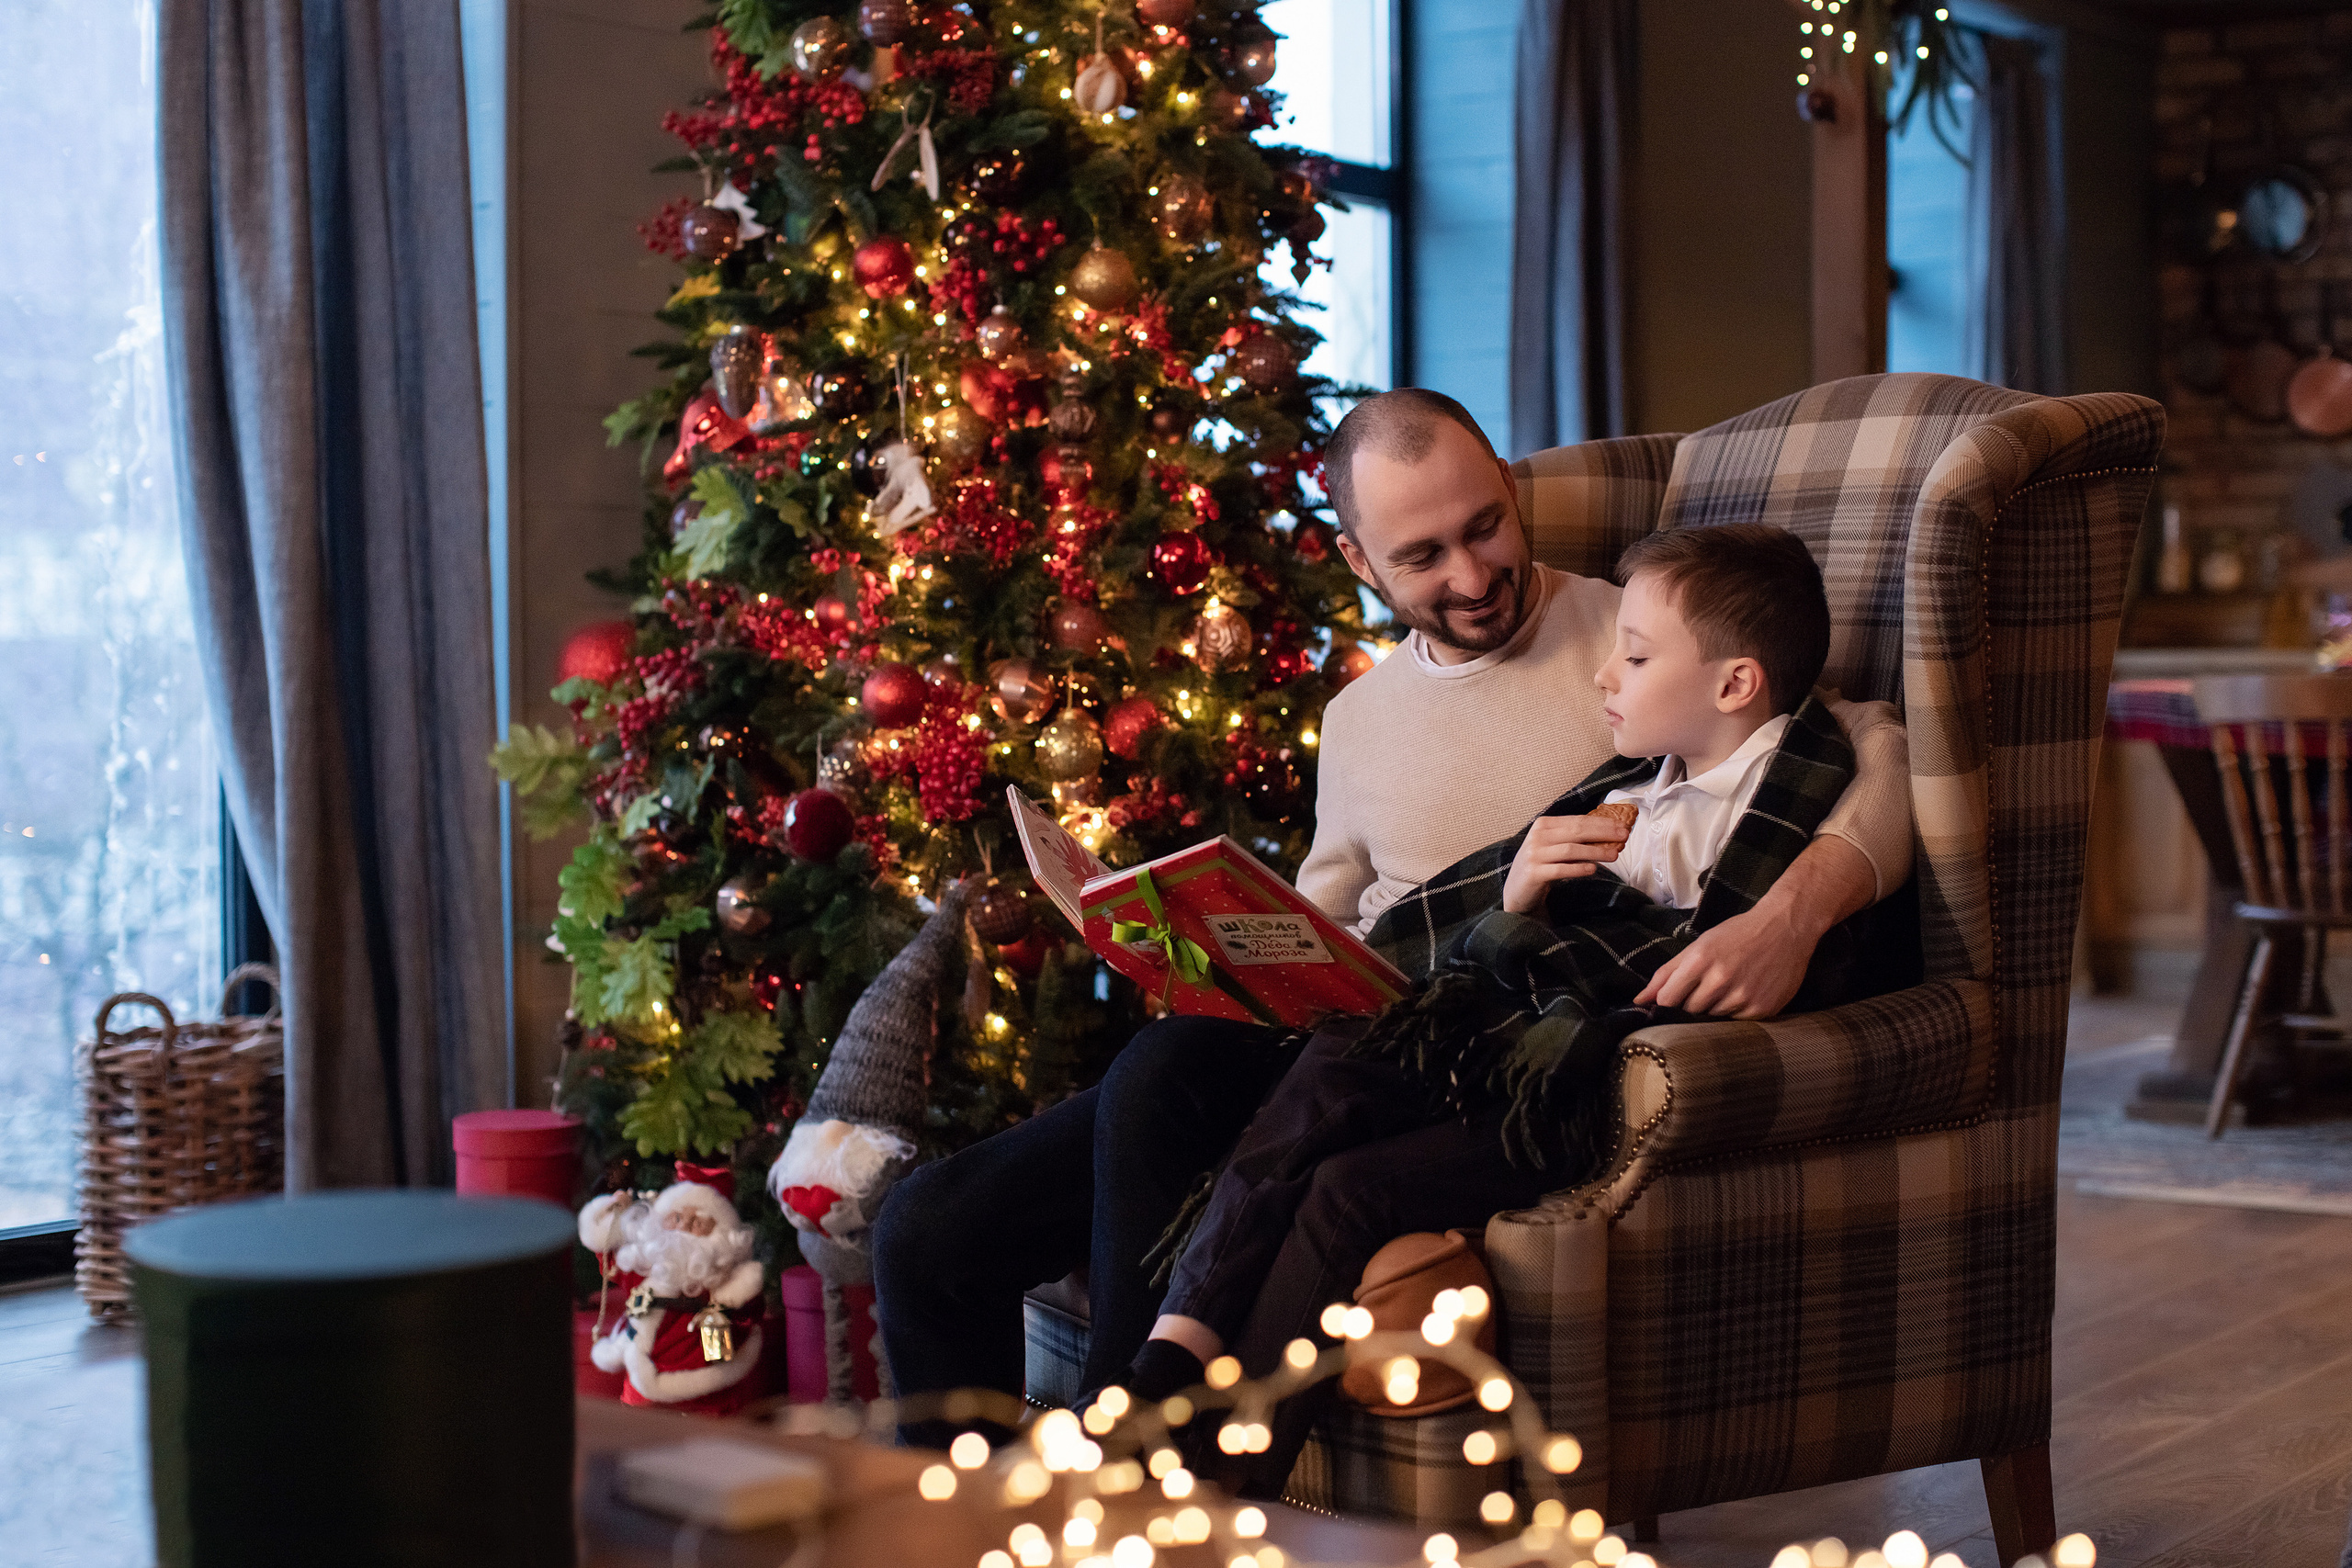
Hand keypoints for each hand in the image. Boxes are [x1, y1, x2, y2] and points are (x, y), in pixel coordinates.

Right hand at [1502, 814, 1630, 914]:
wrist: (1518, 889)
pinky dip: (1578, 869)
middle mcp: (1537, 836)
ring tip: (1614, 855)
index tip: (1622, 826)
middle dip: (1603, 832)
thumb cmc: (1542, 865)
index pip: (1578, 820)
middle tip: (1624, 836)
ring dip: (1595, 851)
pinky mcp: (1534, 873)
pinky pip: (1560, 869)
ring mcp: (1534, 855)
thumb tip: (1609, 834)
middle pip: (1576, 831)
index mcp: (1544, 825)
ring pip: (1570, 850)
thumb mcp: (1554, 846)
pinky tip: (1593, 869)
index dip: (1602, 822)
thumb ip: (1574, 838)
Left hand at [1632, 835, 1873, 1015]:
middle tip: (1710, 984)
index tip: (1674, 996)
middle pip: (1690, 1010)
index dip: (1667, 1000)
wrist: (1786, 926)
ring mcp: (1743, 996)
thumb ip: (1666, 974)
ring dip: (1716, 1006)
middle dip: (1694, 1001)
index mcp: (1700, 960)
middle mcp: (1721, 979)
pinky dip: (1738, 1011)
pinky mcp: (1763, 1009)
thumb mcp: (1698, 945)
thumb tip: (1638, 1001)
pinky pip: (1737, 1022)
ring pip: (1713, 1018)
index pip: (1667, 999)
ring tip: (1731, 985)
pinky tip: (1747, 991)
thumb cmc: (1737, 934)